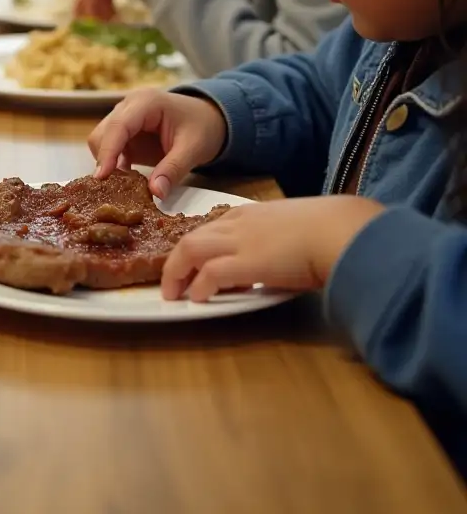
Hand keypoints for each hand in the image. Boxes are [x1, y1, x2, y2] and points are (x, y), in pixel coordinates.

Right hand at [88, 88, 226, 197]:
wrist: (207, 119)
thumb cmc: (202, 127)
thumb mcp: (194, 149)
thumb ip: (174, 169)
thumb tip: (156, 193)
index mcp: (146, 102)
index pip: (119, 126)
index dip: (108, 151)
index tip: (101, 177)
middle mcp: (128, 106)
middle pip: (103, 133)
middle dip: (104, 160)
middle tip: (112, 188)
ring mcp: (124, 118)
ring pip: (101, 141)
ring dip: (107, 164)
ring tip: (121, 186)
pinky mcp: (124, 134)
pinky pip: (110, 150)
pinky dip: (113, 166)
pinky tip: (125, 181)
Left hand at [161, 196, 385, 301]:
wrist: (342, 230)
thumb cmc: (330, 230)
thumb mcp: (294, 228)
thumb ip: (278, 241)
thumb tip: (277, 261)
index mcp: (251, 214)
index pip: (211, 227)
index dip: (199, 247)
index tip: (196, 266)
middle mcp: (239, 223)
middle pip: (191, 236)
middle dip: (175, 261)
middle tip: (171, 282)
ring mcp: (241, 240)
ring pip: (190, 249)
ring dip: (176, 273)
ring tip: (173, 294)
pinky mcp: (247, 262)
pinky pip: (210, 273)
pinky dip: (199, 285)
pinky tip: (196, 299)